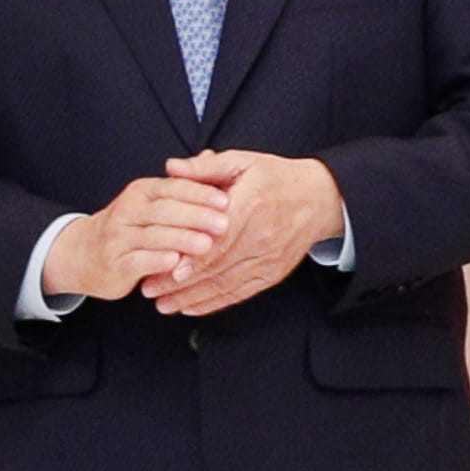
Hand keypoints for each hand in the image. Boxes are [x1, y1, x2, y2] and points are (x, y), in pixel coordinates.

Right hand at [46, 169, 232, 304]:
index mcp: (142, 192)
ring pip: (152, 236)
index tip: (226, 201)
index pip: (173, 188)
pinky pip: (136, 261)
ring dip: (181, 240)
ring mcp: (118, 237)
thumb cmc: (129, 226)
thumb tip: (210, 156)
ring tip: (207, 245)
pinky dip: (156, 261)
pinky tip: (175, 262)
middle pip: (164, 210)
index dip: (200, 194)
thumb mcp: (152, 200)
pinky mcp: (114, 264)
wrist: (82, 253)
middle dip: (196, 217)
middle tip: (224, 224)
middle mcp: (128, 210)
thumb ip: (182, 183)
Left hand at [149, 150, 348, 315]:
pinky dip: (215, 303)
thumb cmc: (277, 178)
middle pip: (217, 265)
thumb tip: (171, 168)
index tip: (169, 270)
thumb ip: (205, 167)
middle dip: (181, 282)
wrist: (319, 199)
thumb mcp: (243, 162)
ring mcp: (268, 258)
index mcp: (251, 205)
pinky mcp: (272, 272)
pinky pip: (240, 292)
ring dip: (193, 298)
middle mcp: (261, 236)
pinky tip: (191, 308)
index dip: (195, 257)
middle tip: (149, 289)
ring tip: (163, 304)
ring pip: (226, 284)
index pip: (220, 237)